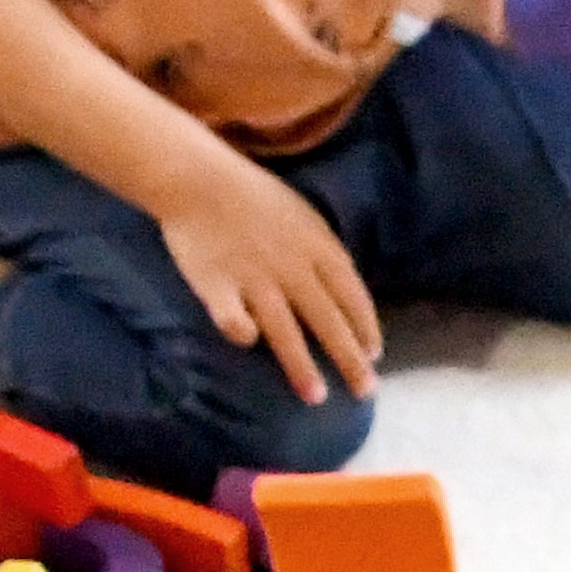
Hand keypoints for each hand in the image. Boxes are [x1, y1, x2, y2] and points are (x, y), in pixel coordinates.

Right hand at [155, 147, 380, 406]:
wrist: (196, 174)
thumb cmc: (252, 196)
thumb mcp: (302, 216)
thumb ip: (323, 255)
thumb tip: (344, 294)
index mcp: (317, 247)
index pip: (352, 295)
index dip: (366, 327)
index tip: (374, 355)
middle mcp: (291, 267)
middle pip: (327, 320)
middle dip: (349, 359)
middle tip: (366, 392)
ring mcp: (253, 277)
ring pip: (285, 329)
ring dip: (302, 365)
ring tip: (316, 397)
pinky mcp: (216, 284)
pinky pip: (231, 316)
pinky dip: (241, 329)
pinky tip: (248, 341)